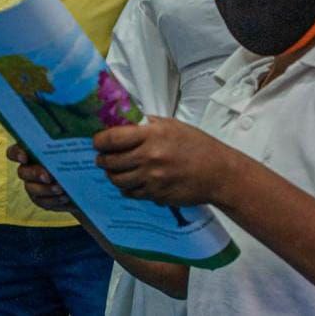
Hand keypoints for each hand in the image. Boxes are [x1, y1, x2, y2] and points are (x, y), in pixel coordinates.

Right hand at [7, 144, 76, 212]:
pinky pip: (43, 202)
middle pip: (23, 172)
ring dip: (46, 189)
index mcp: (31, 151)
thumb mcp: (74, 146)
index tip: (24, 157)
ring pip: (31, 189)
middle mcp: (28, 168)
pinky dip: (54, 200)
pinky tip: (65, 197)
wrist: (84, 179)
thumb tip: (83, 139)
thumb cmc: (76, 156)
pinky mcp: (42, 199)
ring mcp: (33, 185)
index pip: (14, 152)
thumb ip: (72, 140)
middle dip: (35, 174)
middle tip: (49, 177)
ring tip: (61, 189)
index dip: (17, 154)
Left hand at [93, 116, 236, 206]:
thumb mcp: (171, 125)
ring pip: (117, 180)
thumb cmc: (197, 145)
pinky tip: (130, 181)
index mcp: (152, 135)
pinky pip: (131, 193)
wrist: (218, 173)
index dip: (99, 140)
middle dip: (102, 159)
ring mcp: (152, 178)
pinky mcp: (156, 195)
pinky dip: (126, 188)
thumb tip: (124, 121)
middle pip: (111, 161)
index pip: (113, 138)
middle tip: (102, 157)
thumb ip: (146, 124)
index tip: (96, 141)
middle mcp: (149, 157)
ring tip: (113, 169)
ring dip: (111, 175)